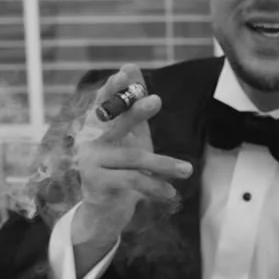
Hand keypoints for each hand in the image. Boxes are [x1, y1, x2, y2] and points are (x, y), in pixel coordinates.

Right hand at [70, 64, 191, 265]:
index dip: (114, 88)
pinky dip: (155, 186)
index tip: (127, 71)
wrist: (104, 211)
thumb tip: (132, 67)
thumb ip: (134, 107)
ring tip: (188, 171)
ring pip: (133, 157)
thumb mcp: (131, 137)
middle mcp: (90, 140)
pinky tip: (170, 193)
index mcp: (98, 126)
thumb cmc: (121, 168)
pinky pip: (133, 181)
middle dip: (136, 112)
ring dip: (164, 164)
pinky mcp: (97, 183)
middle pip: (116, 124)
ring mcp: (91, 162)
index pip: (105, 102)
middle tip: (156, 100)